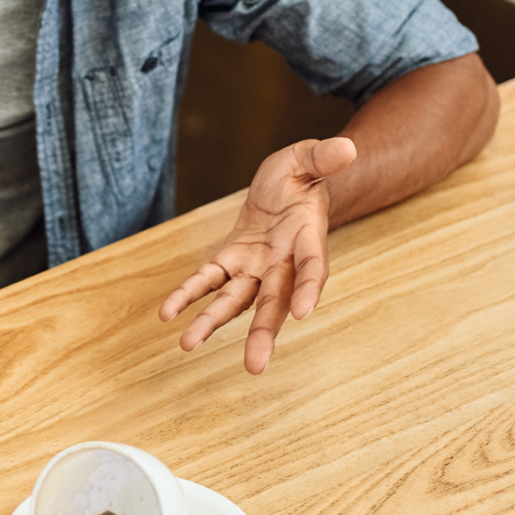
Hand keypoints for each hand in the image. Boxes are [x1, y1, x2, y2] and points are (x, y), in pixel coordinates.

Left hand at [160, 136, 357, 374]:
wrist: (286, 189)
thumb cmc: (302, 175)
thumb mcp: (309, 157)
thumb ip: (323, 156)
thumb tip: (348, 147)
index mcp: (308, 239)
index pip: (311, 268)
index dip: (308, 288)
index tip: (304, 311)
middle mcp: (282, 264)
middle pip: (273, 302)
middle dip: (264, 333)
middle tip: (255, 367)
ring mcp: (255, 268)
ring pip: (235, 301)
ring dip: (212, 322)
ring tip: (187, 345)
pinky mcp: (230, 263)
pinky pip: (206, 281)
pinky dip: (188, 295)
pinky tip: (166, 313)